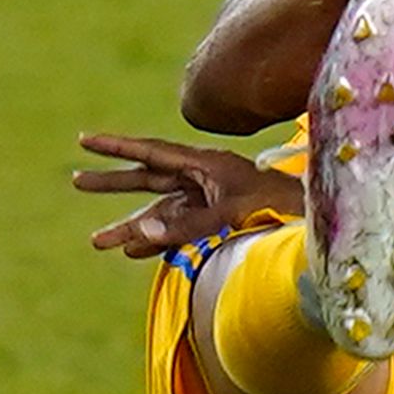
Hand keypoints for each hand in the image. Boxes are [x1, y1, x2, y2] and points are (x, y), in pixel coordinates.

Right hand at [72, 133, 302, 256]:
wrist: (317, 219)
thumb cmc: (280, 205)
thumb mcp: (231, 212)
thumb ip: (186, 225)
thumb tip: (139, 235)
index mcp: (204, 163)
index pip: (150, 153)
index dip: (116, 147)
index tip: (83, 140)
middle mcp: (201, 179)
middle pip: (147, 180)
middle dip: (112, 183)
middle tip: (76, 182)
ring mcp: (208, 202)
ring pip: (159, 213)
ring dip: (129, 228)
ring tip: (97, 242)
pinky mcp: (217, 224)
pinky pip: (178, 232)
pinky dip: (157, 242)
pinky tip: (134, 253)